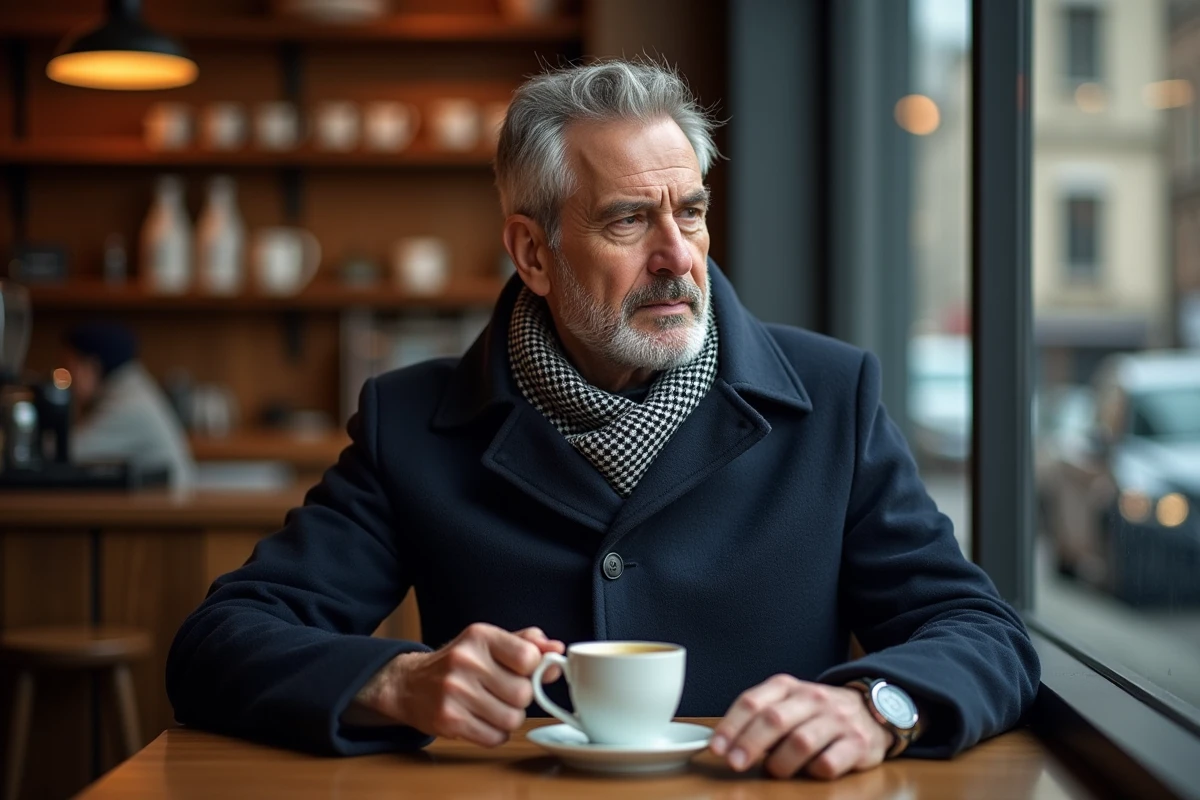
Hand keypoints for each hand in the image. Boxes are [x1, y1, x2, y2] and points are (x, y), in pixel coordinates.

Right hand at [351, 623, 564, 745]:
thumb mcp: (489, 643)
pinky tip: (482, 721)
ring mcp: (454, 692)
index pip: (528, 657)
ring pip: (512, 719)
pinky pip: (494, 738)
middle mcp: (465, 661)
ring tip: (493, 707)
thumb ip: (526, 644)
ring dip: (509, 718)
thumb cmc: (459, 663)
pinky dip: (495, 734)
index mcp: (480, 636)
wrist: (409, 684)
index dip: (533, 670)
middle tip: (505, 693)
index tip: (523, 672)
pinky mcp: (448, 720)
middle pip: (523, 693)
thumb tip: (557, 651)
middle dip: (521, 698)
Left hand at [709, 674, 891, 779]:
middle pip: (774, 720)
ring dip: (781, 763)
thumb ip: (760, 718)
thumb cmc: (817, 712)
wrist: (871, 710)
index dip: (731, 726)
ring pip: (801, 742)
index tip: (718, 748)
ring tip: (775, 771)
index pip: (752, 702)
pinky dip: (814, 771)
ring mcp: (836, 720)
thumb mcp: (787, 704)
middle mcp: (811, 699)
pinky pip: (829, 762)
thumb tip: (727, 745)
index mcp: (787, 687)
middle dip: (750, 744)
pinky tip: (810, 770)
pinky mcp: (857, 743)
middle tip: (736, 763)